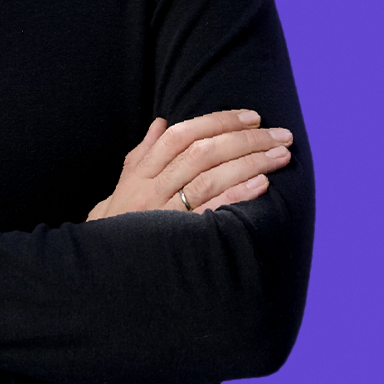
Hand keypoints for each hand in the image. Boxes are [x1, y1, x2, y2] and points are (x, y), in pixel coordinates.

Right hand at [86, 110, 293, 220]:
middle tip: (279, 134)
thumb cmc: (119, 223)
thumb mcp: (124, 184)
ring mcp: (164, 213)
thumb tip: (161, 121)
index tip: (251, 116)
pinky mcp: (178, 238)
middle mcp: (152, 189)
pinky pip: (211, 212)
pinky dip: (237, 195)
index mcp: (142, 172)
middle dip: (245, 139)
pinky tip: (262, 184)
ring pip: (210, 177)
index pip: (180, 135)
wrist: (103, 267)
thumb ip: (144, 152)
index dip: (217, 121)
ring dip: (250, 163)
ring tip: (280, 155)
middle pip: (202, 153)